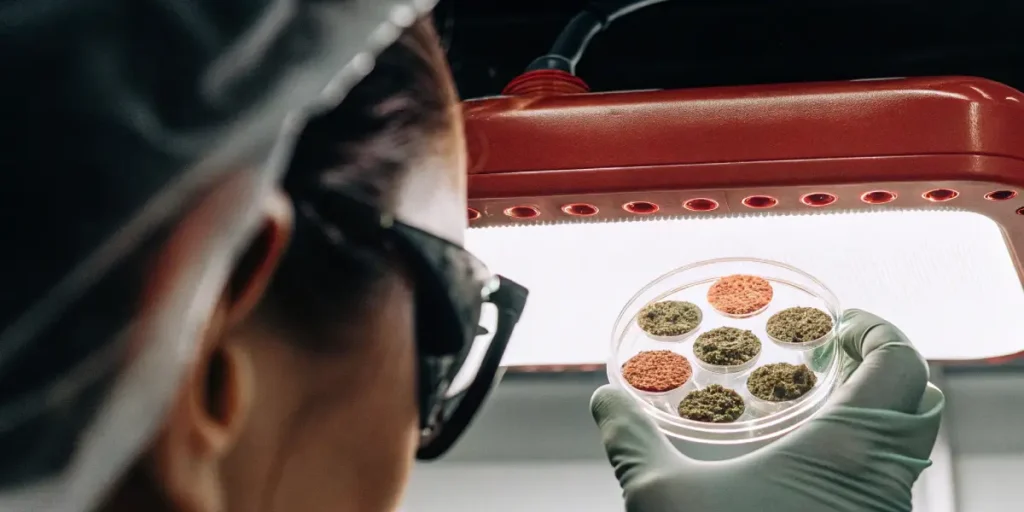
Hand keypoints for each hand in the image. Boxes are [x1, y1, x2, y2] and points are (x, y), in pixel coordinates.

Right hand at [592, 309, 943, 511]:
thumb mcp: (660, 497)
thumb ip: (629, 440)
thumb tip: (603, 399)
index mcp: (847, 450)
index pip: (901, 363)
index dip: (878, 330)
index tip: (837, 324)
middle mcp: (883, 481)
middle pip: (918, 397)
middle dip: (880, 364)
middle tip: (827, 355)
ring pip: (909, 444)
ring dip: (878, 409)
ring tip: (819, 400)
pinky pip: (890, 479)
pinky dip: (867, 450)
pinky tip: (810, 458)